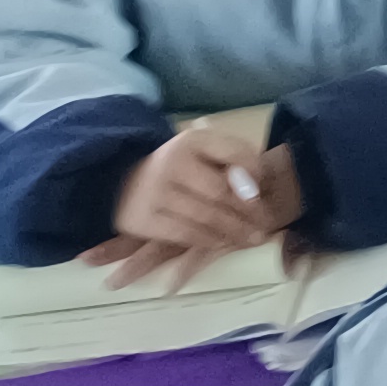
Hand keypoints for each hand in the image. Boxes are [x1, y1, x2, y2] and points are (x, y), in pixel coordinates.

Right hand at [98, 125, 299, 280]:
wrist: (121, 182)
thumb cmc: (176, 167)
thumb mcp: (201, 150)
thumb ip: (231, 157)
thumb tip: (257, 183)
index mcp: (190, 140)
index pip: (233, 153)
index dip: (254, 172)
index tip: (264, 191)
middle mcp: (171, 163)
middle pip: (220, 192)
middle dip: (247, 212)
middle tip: (265, 226)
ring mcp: (155, 193)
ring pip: (205, 217)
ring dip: (233, 231)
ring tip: (253, 239)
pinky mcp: (144, 220)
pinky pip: (184, 234)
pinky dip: (208, 240)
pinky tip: (223, 244)